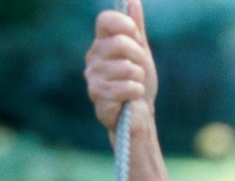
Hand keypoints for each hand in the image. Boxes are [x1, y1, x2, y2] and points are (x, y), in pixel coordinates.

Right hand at [84, 0, 157, 142]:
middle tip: (139, 69)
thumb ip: (136, 29)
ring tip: (134, 85)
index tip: (136, 36)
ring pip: (127, 67)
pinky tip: (131, 98)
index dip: (125, 25)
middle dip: (139, 57)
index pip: (105, 20)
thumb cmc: (139, 83)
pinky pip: (128, 86)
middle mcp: (93, 58)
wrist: (140, 115)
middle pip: (120, 43)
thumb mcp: (141, 53)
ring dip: (139, 78)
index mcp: (102, 44)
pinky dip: (137, 91)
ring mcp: (93, 78)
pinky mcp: (99, 97)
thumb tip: (133, 0)